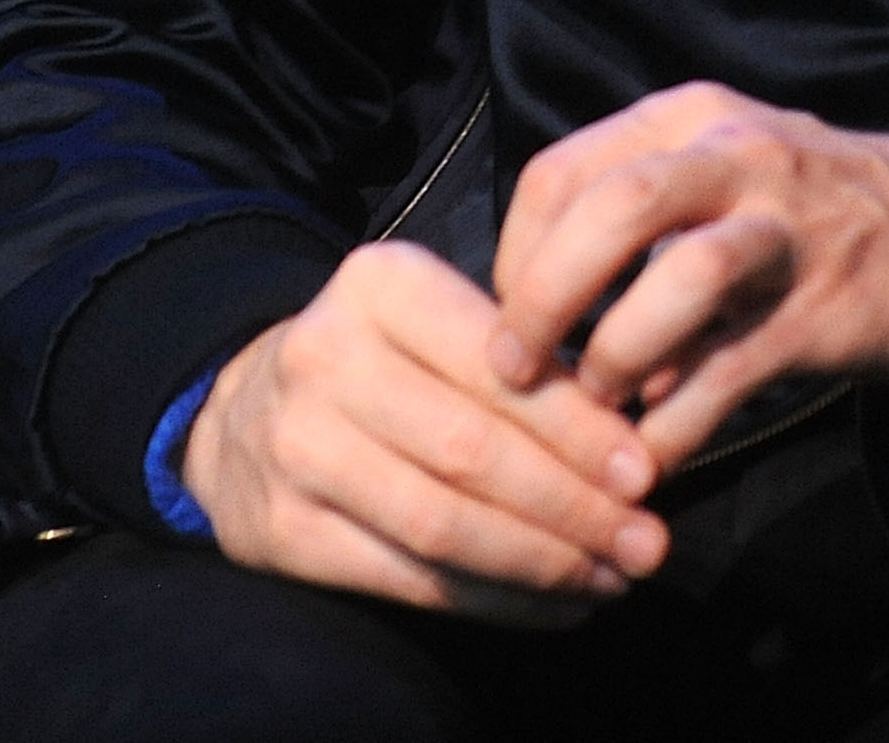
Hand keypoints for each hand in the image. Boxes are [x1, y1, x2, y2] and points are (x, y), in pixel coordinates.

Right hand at [179, 239, 671, 623]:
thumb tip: (627, 446)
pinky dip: (492, 600)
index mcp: (380, 284)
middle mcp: (327, 357)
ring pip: (442, 525)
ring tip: (610, 578)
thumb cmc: (381, 357)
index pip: (495, 366)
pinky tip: (551, 605)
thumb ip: (519, 360)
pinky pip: (408, 578)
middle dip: (572, 507)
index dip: (576, 428)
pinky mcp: (281, 530)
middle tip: (646, 542)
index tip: (644, 472)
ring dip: (541, 564)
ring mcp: (297, 447)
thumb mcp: (436, 318)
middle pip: (471, 452)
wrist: (242, 409)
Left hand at [486, 82, 888, 475]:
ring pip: (678, 281)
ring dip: (619, 360)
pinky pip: (730, 374)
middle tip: (521, 370)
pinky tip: (655, 455)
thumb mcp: (728, 172)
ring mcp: (789, 231)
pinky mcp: (828, 310)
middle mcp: (737, 157)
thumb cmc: (820, 207)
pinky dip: (674, 427)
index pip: (562, 173)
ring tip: (605, 409)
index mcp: (692, 120)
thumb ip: (642, 223)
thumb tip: (550, 317)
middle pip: (610, 209)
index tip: (515, 322)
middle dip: (544, 301)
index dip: (517, 257)